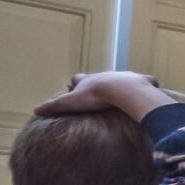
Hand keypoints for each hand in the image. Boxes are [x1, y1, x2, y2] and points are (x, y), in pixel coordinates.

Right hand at [34, 71, 172, 119]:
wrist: (121, 90)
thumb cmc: (95, 97)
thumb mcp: (71, 103)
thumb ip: (54, 106)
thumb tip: (36, 109)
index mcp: (89, 79)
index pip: (77, 79)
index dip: (75, 84)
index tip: (73, 88)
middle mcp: (107, 75)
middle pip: (100, 77)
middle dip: (99, 83)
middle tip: (99, 93)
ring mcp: (125, 76)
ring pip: (123, 76)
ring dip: (122, 83)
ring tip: (124, 94)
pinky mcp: (142, 80)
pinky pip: (147, 79)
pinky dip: (148, 83)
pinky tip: (149, 89)